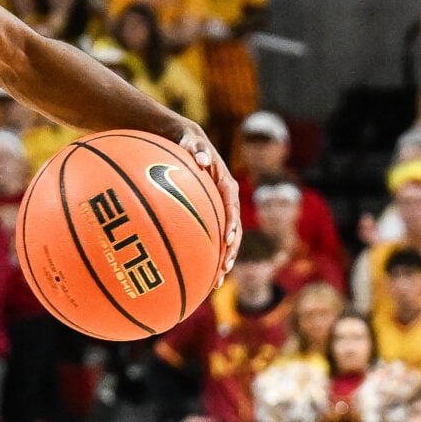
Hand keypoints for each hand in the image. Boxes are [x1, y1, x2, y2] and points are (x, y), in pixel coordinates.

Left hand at [178, 126, 241, 277]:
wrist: (187, 143)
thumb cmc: (187, 141)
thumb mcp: (190, 140)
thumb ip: (195, 146)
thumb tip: (200, 155)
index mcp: (225, 184)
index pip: (231, 205)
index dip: (231, 222)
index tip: (226, 238)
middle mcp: (226, 199)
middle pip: (234, 228)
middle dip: (231, 249)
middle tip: (225, 267)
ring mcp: (219, 210)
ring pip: (226, 239)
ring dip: (223, 259)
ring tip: (216, 281)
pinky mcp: (210, 217)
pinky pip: (212, 238)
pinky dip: (209, 256)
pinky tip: (199, 276)